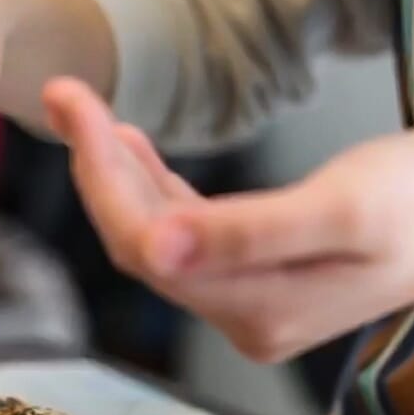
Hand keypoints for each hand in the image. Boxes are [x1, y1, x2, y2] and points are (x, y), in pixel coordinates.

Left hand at [44, 77, 413, 362]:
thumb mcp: (344, 211)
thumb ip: (249, 235)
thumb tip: (158, 249)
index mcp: (257, 309)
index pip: (146, 248)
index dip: (101, 179)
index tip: (74, 109)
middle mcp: (240, 316)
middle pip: (142, 242)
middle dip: (99, 168)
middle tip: (69, 98)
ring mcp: (243, 299)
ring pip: (156, 234)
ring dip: (119, 173)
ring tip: (89, 113)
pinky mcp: (249, 274)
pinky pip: (184, 231)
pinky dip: (153, 186)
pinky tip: (133, 149)